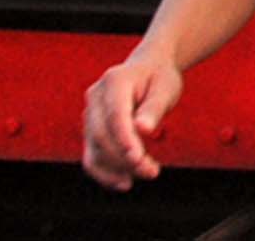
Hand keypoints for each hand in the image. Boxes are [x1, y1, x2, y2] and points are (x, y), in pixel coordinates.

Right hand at [80, 44, 182, 188]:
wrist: (147, 71)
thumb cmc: (159, 79)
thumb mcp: (165, 88)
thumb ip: (154, 108)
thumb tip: (143, 129)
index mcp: (114, 81)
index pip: (115, 115)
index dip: (124, 140)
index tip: (139, 160)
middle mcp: (95, 97)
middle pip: (102, 135)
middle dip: (124, 159)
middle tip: (152, 171)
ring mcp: (89, 115)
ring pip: (94, 150)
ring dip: (117, 169)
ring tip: (147, 173)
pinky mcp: (90, 132)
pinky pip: (91, 158)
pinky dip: (105, 174)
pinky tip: (124, 183)